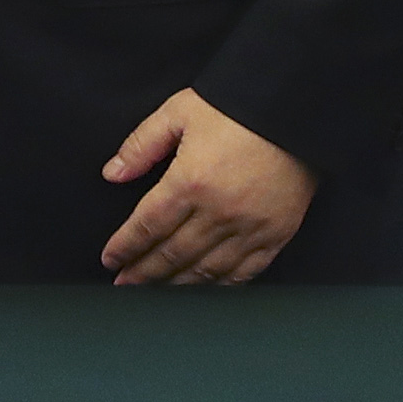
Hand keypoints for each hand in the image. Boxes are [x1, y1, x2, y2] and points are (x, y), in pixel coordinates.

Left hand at [100, 88, 316, 284]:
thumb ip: (141, 145)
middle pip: (173, 253)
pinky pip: (246, 270)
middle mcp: (218, 212)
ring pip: (207, 269)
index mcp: (189, 182)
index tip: (110, 260)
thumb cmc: (233, 108)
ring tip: (157, 293)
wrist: (293, 110)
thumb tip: (112, 173)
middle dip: (144, 272)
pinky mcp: (277, 234)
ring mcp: (250, 227)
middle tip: (125, 285)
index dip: (125, 246)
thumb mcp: (178, 112)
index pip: (148, 224)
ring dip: (178, 284)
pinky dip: (222, 284)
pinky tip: (206, 288)